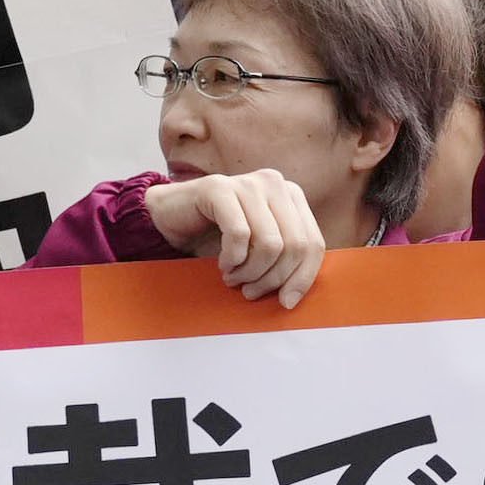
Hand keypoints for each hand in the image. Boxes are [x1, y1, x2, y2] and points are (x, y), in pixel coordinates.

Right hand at [145, 168, 324, 303]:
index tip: (286, 302)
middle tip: (249, 291)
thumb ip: (285, 261)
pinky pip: (239, 235)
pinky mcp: (219, 188)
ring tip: (234, 278)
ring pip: (270, 243)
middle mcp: (275, 183)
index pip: (313, 243)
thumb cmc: (218, 237)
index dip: (302, 278)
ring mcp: (247, 183)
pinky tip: (224, 263)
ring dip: (250, 272)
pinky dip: (232, 258)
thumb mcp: (260, 249)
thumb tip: (296, 296)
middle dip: (272, 278)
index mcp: (292, 195)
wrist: (171, 217)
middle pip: (295, 246)